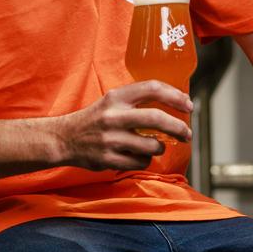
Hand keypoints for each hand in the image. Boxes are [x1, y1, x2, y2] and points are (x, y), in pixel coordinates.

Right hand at [56, 81, 192, 170]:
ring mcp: (110, 139)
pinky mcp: (108, 159)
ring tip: (151, 146)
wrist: (64, 138)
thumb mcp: (112, 101)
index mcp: (116, 97)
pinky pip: (141, 162)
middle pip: (157, 118)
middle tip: (187, 134)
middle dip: (179, 127)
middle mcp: (113, 116)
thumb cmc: (95, 119)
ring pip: (152, 145)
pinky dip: (144, 160)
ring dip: (158, 147)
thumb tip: (175, 102)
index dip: (175, 96)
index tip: (188, 105)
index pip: (151, 88)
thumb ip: (137, 100)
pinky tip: (135, 156)